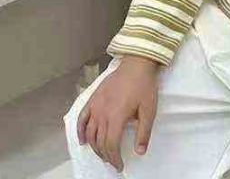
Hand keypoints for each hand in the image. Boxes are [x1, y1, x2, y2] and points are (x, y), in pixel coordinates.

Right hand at [77, 56, 160, 171]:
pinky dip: (80, 131)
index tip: (119, 165)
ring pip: (89, 132)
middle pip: (99, 141)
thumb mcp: (149, 110)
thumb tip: (139, 152)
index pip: (110, 145)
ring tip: (102, 153)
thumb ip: (144, 132)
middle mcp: (102, 113)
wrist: (137, 64)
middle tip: (112, 160)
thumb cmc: (144, 86)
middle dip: (105, 154)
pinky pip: (82, 118)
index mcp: (116, 117)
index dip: (114, 158)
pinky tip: (83, 140)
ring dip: (94, 146)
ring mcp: (96, 105)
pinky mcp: (93, 98)